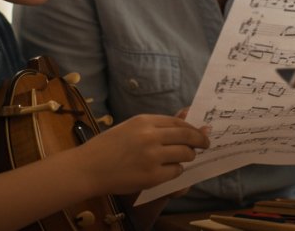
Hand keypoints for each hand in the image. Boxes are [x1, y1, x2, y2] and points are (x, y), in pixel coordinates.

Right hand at [78, 114, 209, 194]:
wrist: (88, 168)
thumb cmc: (107, 147)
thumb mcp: (130, 127)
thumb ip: (156, 126)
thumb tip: (185, 118)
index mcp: (144, 121)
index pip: (178, 122)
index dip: (193, 128)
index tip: (201, 132)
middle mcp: (150, 136)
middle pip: (187, 136)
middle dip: (200, 141)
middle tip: (205, 145)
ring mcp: (152, 157)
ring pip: (184, 154)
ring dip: (188, 157)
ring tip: (184, 159)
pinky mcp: (152, 176)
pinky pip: (175, 172)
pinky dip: (176, 171)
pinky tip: (169, 171)